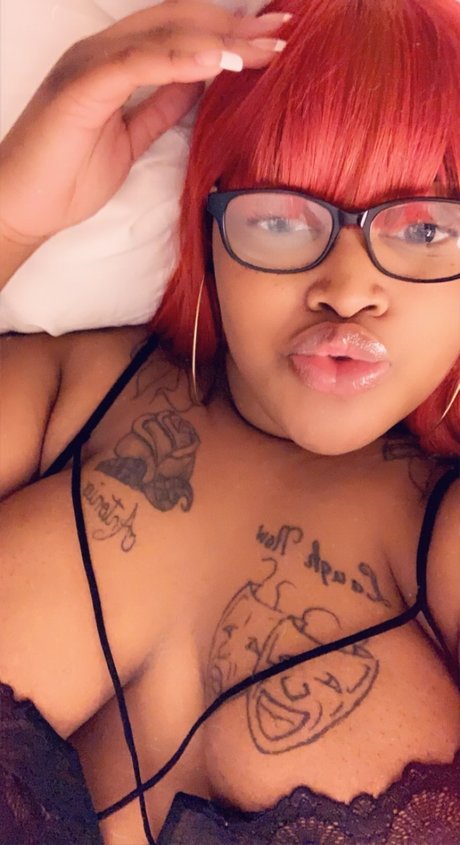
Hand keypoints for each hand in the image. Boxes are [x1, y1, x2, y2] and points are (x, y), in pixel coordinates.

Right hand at [0, 0, 288, 246]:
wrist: (23, 205)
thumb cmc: (69, 175)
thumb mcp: (130, 137)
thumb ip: (159, 105)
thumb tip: (197, 84)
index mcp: (114, 60)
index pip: (179, 32)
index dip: (227, 32)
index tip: (272, 38)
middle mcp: (103, 51)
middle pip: (179, 23)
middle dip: (235, 28)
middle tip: (284, 30)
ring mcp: (90, 64)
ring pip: (163, 36)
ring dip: (218, 41)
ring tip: (263, 47)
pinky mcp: (81, 87)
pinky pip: (136, 64)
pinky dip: (179, 60)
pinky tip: (217, 61)